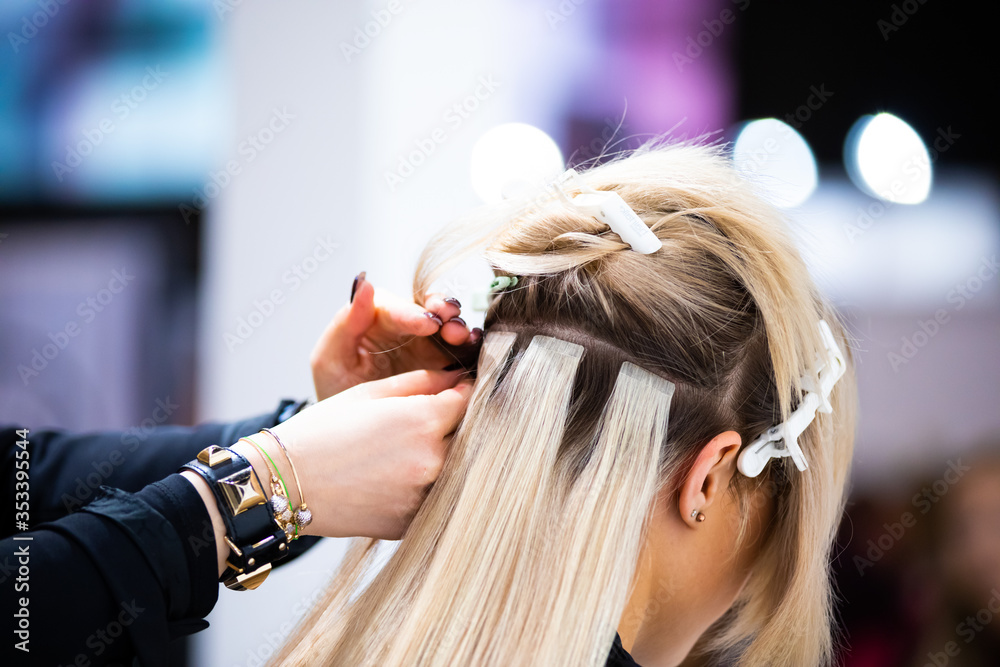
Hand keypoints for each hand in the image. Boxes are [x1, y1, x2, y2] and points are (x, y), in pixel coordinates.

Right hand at [248, 368, 471, 539]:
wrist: (284, 483)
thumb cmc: (323, 431)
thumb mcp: (370, 392)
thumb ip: (422, 382)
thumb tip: (457, 377)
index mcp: (423, 421)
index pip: (469, 399)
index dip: (463, 392)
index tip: (455, 391)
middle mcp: (432, 460)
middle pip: (469, 436)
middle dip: (457, 426)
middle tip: (433, 422)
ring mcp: (424, 496)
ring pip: (457, 470)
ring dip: (447, 458)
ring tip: (410, 452)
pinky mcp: (412, 523)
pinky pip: (436, 499)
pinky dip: (427, 488)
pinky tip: (399, 479)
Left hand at [310, 272, 481, 399]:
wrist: (347, 434)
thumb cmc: (334, 391)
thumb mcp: (328, 359)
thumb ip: (345, 323)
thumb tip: (366, 284)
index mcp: (377, 319)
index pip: (398, 309)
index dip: (414, 313)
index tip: (427, 323)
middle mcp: (406, 328)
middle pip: (430, 309)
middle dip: (443, 313)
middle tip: (450, 325)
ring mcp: (427, 346)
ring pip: (450, 328)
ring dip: (459, 329)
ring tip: (463, 338)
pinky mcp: (444, 367)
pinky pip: (461, 353)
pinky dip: (471, 350)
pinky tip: (475, 352)